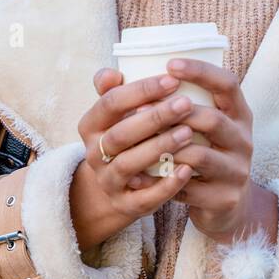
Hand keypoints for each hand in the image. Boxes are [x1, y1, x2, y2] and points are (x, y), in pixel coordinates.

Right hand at [75, 68, 199, 224]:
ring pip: (129, 165)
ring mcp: (107, 181)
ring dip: (159, 148)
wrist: (116, 186)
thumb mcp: (115, 113)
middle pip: (120, 134)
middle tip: (186, 104)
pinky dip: (165, 186)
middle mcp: (93, 154)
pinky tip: (187, 170)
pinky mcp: (124, 205)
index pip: (111, 103)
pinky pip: (143, 198)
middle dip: (154, 118)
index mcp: (90, 125)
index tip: (172, 79)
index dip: (141, 90)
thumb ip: (113, 90)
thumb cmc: (124, 136)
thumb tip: (114, 72)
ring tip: (188, 133)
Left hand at [126, 58, 261, 243]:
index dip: (201, 72)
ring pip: (199, 156)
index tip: (170, 64)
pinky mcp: (225, 198)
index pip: (228, 83)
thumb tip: (108, 75)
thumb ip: (159, 97)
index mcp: (238, 113)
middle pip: (213, 119)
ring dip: (165, 148)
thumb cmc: (197, 150)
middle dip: (174, 113)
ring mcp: (237, 171)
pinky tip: (139, 177)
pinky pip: (188, 188)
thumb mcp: (191, 123)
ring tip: (137, 142)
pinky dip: (161, 181)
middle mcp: (243, 139)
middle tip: (139, 110)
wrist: (220, 203)